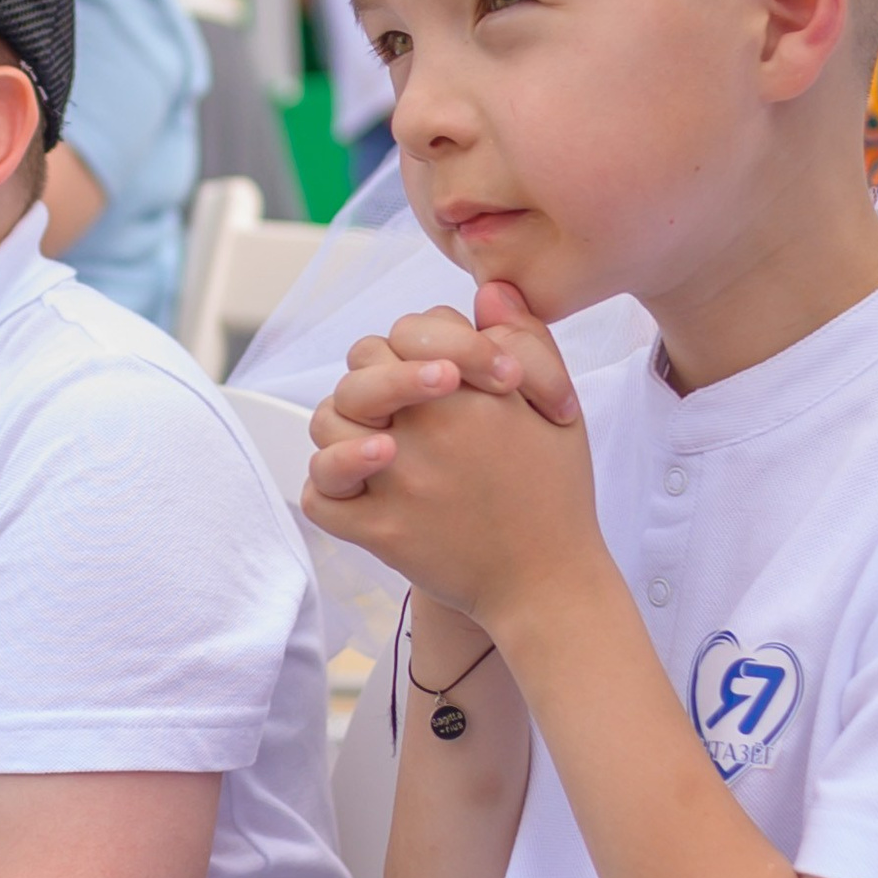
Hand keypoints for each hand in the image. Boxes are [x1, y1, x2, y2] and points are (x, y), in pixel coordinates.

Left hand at [303, 286, 593, 630]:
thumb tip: (488, 293)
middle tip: (400, 405)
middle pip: (360, 370)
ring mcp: (395, 484)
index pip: (406, 333)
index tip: (443, 374)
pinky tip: (356, 484)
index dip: (418, 345)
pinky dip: (327, 488)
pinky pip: (319, 497)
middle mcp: (424, 433)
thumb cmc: (555, 493)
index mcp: (466, 396)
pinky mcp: (379, 532)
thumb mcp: (557, 407)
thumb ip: (527, 340)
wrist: (548, 584)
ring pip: (327, 427)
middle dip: (375, 377)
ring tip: (378, 443)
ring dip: (343, 428)